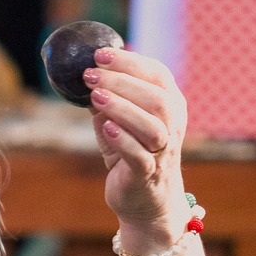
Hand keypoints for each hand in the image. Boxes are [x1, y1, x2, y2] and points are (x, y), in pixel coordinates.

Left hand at [85, 46, 189, 240]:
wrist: (145, 201)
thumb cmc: (131, 153)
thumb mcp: (118, 120)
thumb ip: (107, 97)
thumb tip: (82, 72)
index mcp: (170, 105)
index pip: (158, 75)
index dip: (130, 62)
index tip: (99, 55)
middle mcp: (172, 127)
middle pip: (157, 98)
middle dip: (122, 82)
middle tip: (90, 75)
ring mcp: (163, 152)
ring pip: (152, 127)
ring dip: (122, 108)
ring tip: (95, 97)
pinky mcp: (147, 175)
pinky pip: (140, 156)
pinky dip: (123, 140)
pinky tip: (106, 127)